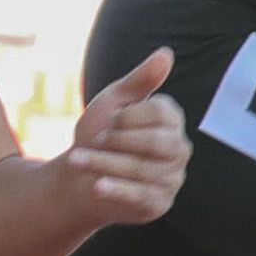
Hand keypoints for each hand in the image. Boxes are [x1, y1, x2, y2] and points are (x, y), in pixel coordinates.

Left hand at [47, 49, 185, 221]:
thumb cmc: (98, 136)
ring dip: (104, 164)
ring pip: (143, 170)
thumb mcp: (114, 103)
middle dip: (117, 141)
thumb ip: (139, 80)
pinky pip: (141, 196)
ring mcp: (172, 178)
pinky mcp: (159, 203)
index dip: (127, 117)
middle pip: (157, 143)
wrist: (78, 179)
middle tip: (92, 141)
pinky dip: (117, 190)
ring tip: (77, 160)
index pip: (160, 114)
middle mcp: (179, 149)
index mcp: (172, 120)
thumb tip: (166, 52)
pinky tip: (96, 186)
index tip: (107, 121)